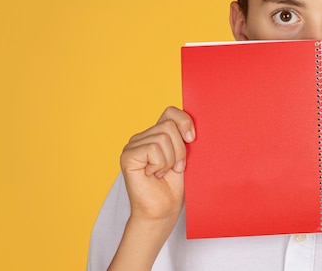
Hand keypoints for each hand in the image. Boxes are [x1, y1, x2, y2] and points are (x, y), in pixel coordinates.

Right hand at [120, 106, 195, 221]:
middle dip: (180, 149)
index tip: (192, 139)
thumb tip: (194, 122)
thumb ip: (183, 136)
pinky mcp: (128, 156)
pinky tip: (153, 175)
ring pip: (163, 137)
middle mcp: (142, 137)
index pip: (170, 111)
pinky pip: (153, 149)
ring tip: (163, 173)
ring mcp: (133, 145)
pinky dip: (160, 164)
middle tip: (175, 167)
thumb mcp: (184, 156)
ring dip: (170, 159)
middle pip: (169, 125)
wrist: (163, 210)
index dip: (184, 122)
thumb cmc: (174, 186)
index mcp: (156, 134)